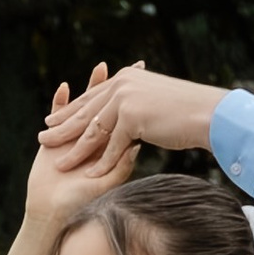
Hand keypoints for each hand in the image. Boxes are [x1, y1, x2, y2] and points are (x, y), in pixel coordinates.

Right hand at [22, 63, 137, 226]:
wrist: (53, 211)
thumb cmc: (81, 202)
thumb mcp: (106, 185)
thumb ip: (120, 165)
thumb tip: (137, 144)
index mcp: (108, 147)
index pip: (125, 119)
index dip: (137, 103)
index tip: (154, 88)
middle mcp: (93, 138)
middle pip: (108, 105)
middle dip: (121, 87)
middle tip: (135, 68)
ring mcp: (73, 135)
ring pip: (85, 104)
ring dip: (93, 86)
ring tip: (103, 67)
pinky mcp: (54, 136)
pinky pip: (57, 113)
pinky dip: (60, 101)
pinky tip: (66, 87)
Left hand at [38, 62, 224, 165]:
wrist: (210, 113)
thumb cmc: (191, 110)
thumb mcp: (159, 101)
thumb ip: (140, 104)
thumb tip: (131, 113)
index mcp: (126, 79)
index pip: (91, 96)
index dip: (71, 109)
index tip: (54, 118)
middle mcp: (121, 85)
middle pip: (85, 111)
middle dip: (62, 126)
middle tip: (43, 138)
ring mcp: (125, 100)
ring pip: (93, 130)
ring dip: (75, 149)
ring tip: (59, 163)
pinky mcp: (131, 117)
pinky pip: (111, 146)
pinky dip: (100, 163)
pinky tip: (89, 175)